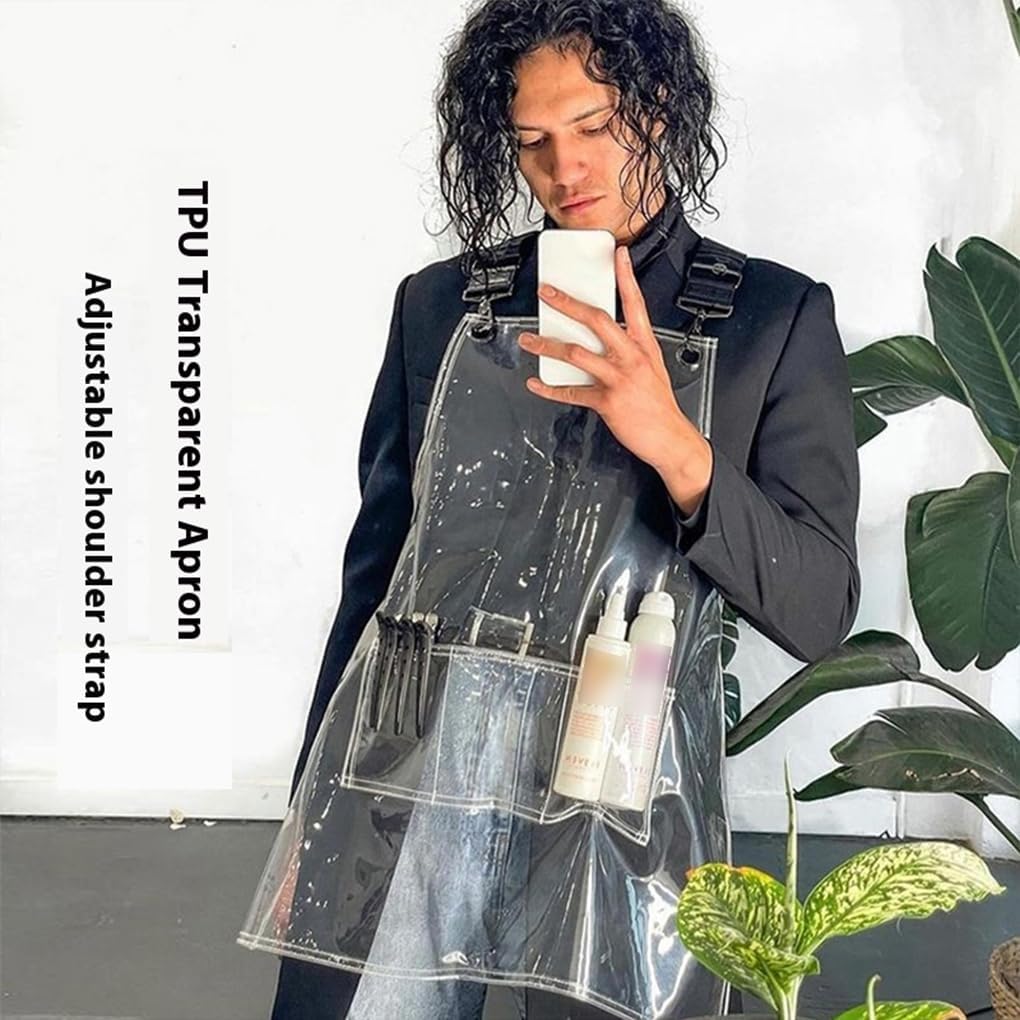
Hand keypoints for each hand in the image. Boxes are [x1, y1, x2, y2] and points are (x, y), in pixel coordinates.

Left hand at [518, 245, 711, 515]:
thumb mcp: (652, 367)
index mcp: (644, 345)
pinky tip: (536, 383)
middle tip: (547, 293)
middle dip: (568, 303)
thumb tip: (602, 337)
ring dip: (547, 344)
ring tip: (528, 339)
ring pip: (576, 353)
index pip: (635, 303)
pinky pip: (572, 393)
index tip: (618, 255)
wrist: (670, 438)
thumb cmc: (659, 404)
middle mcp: (631, 357)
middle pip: (596, 320)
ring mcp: (618, 378)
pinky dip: (550, 389)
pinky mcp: (607, 401)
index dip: (626, 277)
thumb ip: (629, 349)